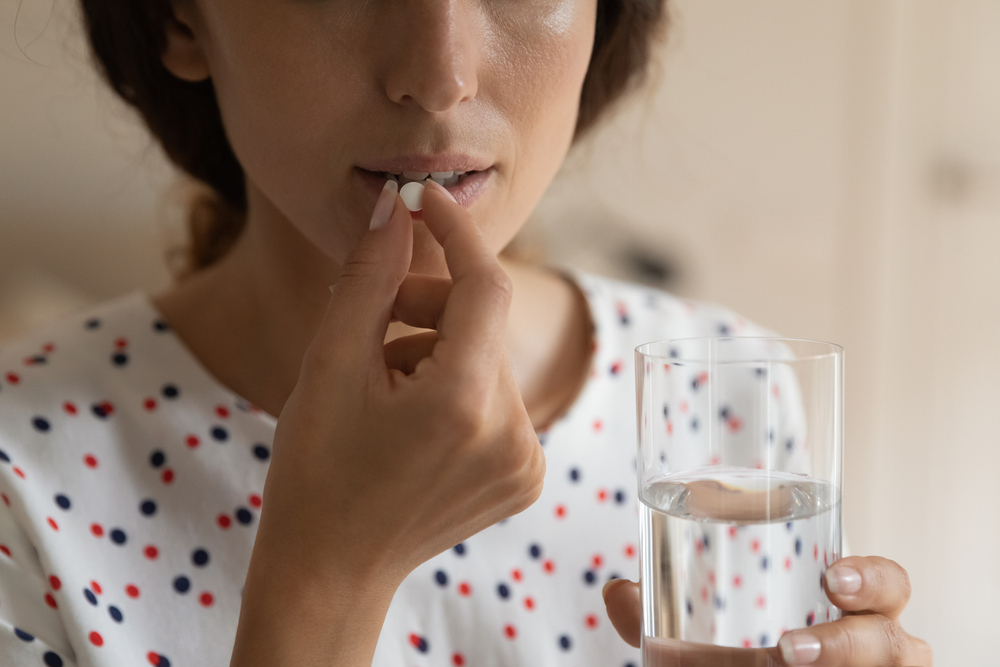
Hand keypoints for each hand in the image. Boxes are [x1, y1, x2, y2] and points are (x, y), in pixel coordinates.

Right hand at [230, 180, 543, 665]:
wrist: (332, 569)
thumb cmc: (316, 470)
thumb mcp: (329, 366)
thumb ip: (369, 279)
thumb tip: (395, 209)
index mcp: (462, 403)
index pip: (485, 284)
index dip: (455, 233)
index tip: (421, 203)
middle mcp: (511, 432)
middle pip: (483, 322)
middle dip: (428, 308)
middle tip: (372, 325)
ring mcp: (526, 459)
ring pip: (490, 358)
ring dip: (439, 350)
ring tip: (384, 387)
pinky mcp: (527, 475)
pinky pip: (499, 398)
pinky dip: (458, 388)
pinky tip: (412, 419)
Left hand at [603, 556, 932, 665]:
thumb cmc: (734, 659)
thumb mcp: (696, 640)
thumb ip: (655, 615)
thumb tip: (616, 590)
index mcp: (846, 609)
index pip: (886, 584)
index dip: (872, 578)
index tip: (831, 576)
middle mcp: (874, 647)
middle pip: (898, 638)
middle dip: (858, 640)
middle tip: (790, 647)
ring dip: (844, 665)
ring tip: (785, 662)